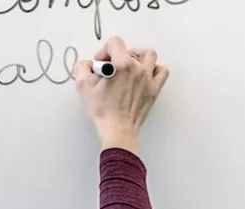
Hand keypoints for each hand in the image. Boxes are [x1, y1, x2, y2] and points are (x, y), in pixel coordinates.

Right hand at [73, 36, 170, 155]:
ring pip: (149, 55)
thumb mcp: (83, 86)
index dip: (104, 50)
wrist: (118, 129)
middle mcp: (137, 69)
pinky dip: (154, 69)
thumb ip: (82, 67)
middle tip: (112, 68)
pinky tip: (145, 74)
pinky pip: (161, 71)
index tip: (101, 63)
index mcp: (122, 65)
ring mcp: (148, 79)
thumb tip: (88, 64)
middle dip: (118, 55)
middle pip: (130, 49)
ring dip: (139, 56)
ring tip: (130, 64)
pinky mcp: (154, 89)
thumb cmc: (103, 111)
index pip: (115, 42)